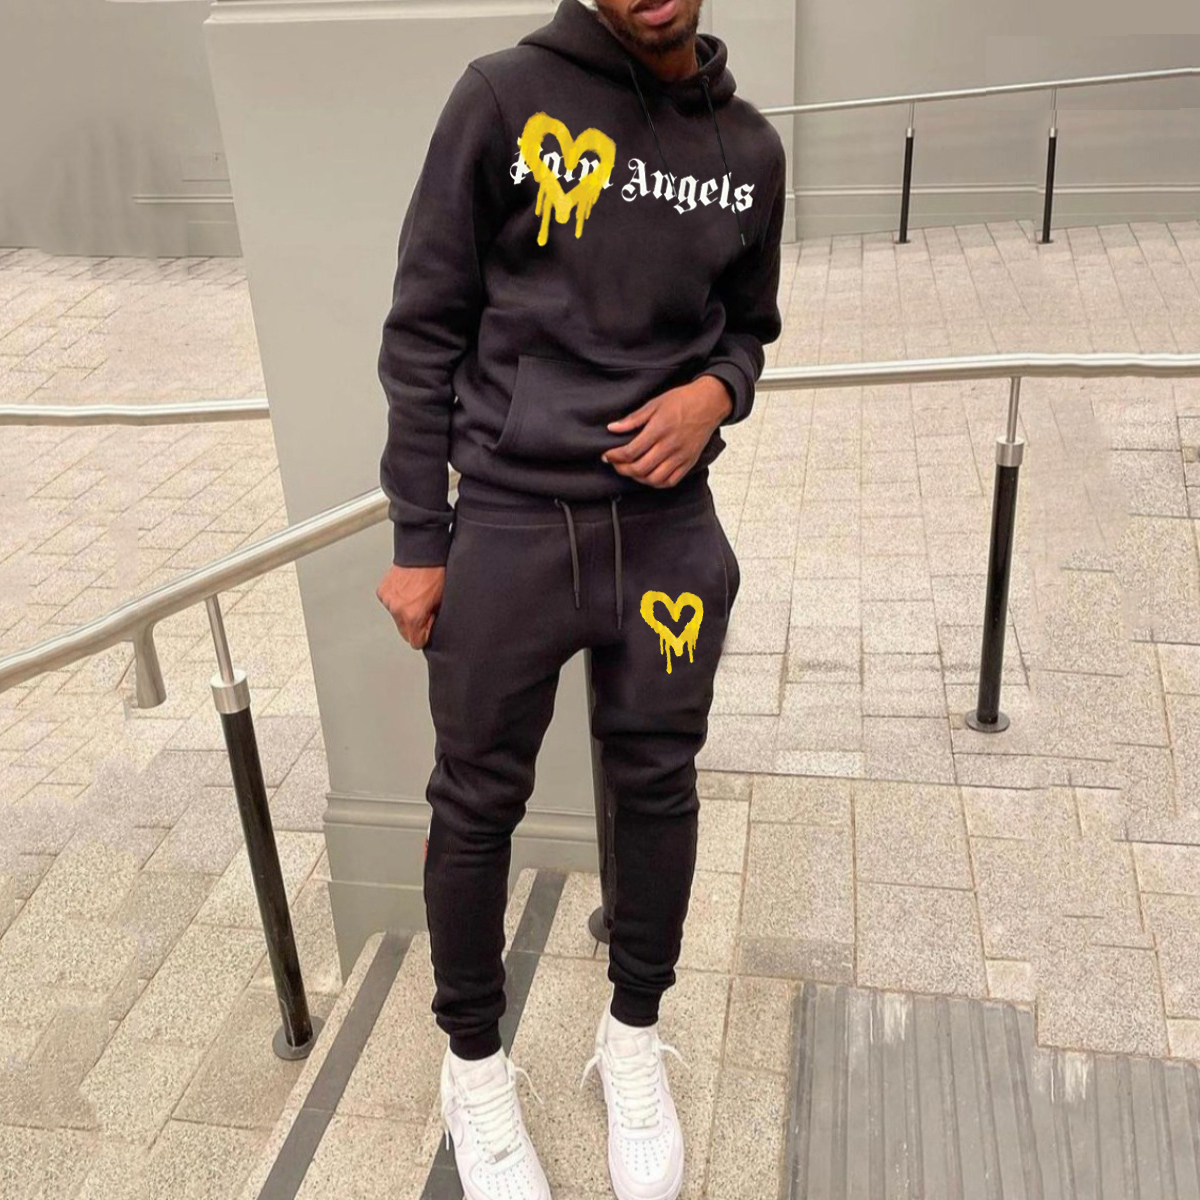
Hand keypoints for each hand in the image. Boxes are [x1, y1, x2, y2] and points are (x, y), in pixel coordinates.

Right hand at [376, 564, 445, 648]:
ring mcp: (388, 600)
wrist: (421, 551)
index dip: (425, 635)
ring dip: (405, 613)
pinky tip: (407, 590)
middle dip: (415, 625)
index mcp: (412, 615)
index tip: (429, 624)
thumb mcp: (441, 600)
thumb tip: (431, 626)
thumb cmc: (435, 572)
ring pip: (397, 618)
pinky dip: (398, 601)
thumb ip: (434, 618)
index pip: (415, 642)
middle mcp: (397, 610)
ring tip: (416, 596)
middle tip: (425, 609)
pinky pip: (391, 604)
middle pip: (405, 632)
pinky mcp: (382, 591)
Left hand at [601, 376, 732, 487]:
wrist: (709, 403)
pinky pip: (671, 481)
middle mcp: (670, 445)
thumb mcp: (654, 404)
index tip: (606, 455)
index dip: (615, 456)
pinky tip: (649, 476)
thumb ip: (633, 419)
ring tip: (631, 470)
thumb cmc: (682, 400)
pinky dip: (656, 483)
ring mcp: (681, 456)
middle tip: (615, 464)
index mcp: (659, 429)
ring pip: (654, 479)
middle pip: (640, 468)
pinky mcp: (689, 462)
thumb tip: (612, 428)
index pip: (631, 451)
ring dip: (638, 478)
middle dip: (622, 469)